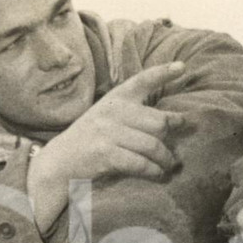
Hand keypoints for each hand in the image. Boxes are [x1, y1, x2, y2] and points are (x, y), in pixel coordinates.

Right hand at [48, 61, 188, 182]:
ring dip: (165, 159)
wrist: (60, 161)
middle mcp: (113, 111)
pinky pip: (140, 163)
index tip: (182, 67)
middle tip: (176, 149)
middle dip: (172, 136)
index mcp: (115, 98)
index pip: (142, 81)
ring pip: (152, 145)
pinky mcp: (105, 153)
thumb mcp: (107, 117)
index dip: (163, 73)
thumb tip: (170, 121)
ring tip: (169, 165)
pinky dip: (153, 171)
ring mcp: (108, 132)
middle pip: (158, 121)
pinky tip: (158, 174)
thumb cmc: (90, 140)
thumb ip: (133, 113)